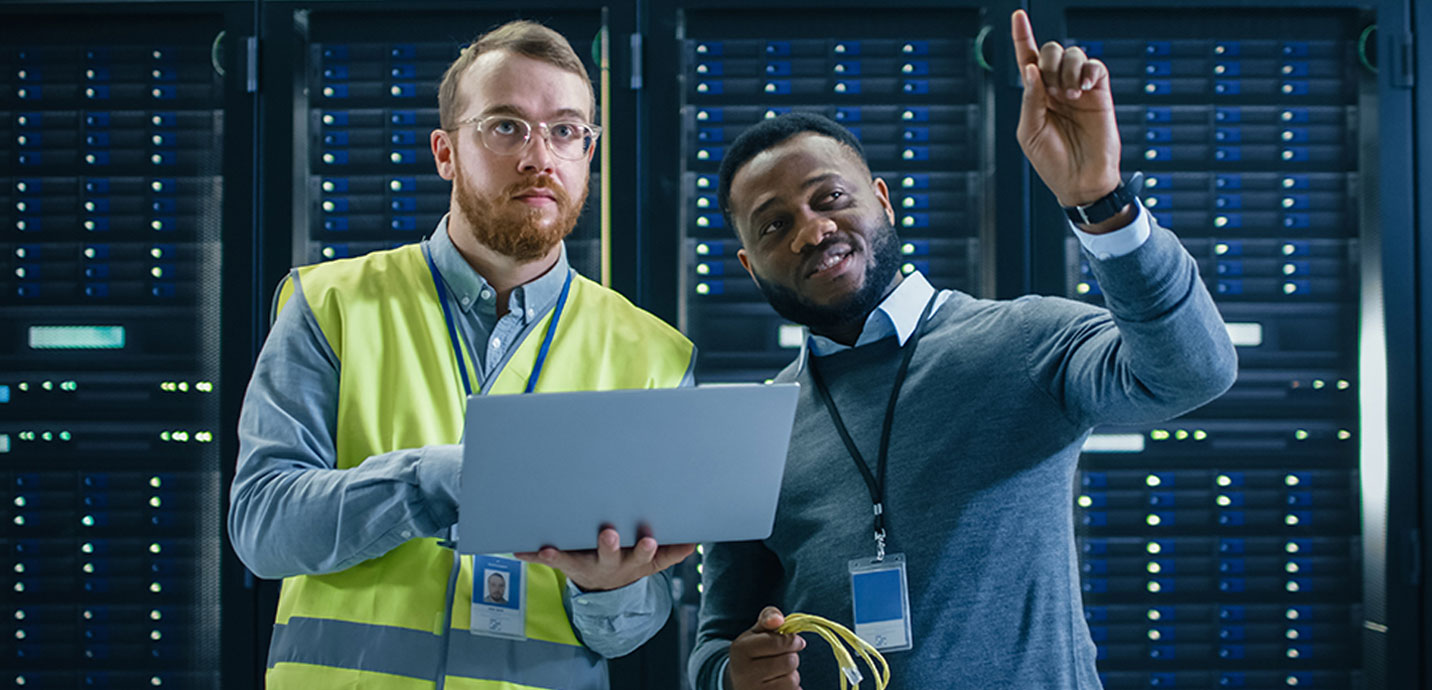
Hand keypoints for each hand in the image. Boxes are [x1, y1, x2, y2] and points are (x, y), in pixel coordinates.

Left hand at [514, 526, 694, 591]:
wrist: (605, 586)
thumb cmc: (631, 560)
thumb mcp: (653, 561)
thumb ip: (671, 552)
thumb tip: (694, 542)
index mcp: (632, 561)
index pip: (642, 554)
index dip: (646, 548)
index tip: (649, 539)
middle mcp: (608, 563)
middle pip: (610, 556)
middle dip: (610, 546)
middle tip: (610, 534)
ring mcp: (584, 564)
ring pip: (573, 559)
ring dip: (561, 554)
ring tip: (549, 547)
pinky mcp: (564, 563)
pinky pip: (547, 560)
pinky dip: (532, 555)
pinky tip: (518, 549)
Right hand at [726, 606, 804, 689]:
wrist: (737, 682)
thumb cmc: (752, 652)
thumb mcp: (756, 632)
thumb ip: (768, 618)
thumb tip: (779, 619)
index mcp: (741, 649)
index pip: (778, 643)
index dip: (793, 641)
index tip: (797, 641)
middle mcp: (745, 673)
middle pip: (789, 662)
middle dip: (792, 657)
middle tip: (784, 657)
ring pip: (792, 680)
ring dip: (792, 675)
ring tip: (779, 673)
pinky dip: (791, 688)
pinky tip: (778, 685)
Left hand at [1011, 9, 1121, 207]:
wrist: (1080, 181)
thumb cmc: (1051, 161)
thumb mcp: (1030, 132)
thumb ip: (1030, 100)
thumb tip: (1032, 69)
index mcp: (1035, 95)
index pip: (1027, 59)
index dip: (1022, 37)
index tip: (1017, 15)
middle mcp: (1055, 87)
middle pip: (1050, 51)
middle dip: (1048, 60)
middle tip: (1052, 88)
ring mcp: (1078, 89)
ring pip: (1073, 54)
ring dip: (1066, 69)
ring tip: (1069, 95)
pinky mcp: (1099, 93)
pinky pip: (1094, 67)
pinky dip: (1087, 71)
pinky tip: (1082, 89)